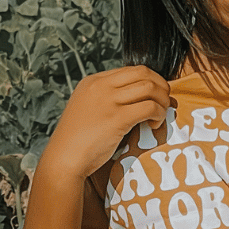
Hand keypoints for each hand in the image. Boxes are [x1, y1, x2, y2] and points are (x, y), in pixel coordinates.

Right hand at [43, 67, 170, 179]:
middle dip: (161, 86)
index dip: (150, 80)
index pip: (131, 69)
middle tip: (164, 102)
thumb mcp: (89, 108)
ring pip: (149, 87)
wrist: (64, 158)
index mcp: (93, 81)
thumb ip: (108, 99)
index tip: (156, 95)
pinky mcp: (117, 118)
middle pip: (143, 72)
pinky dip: (159, 115)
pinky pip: (150, 107)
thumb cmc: (78, 139)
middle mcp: (101, 86)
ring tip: (159, 116)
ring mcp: (108, 100)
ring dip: (162, 101)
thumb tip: (138, 99)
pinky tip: (154, 125)